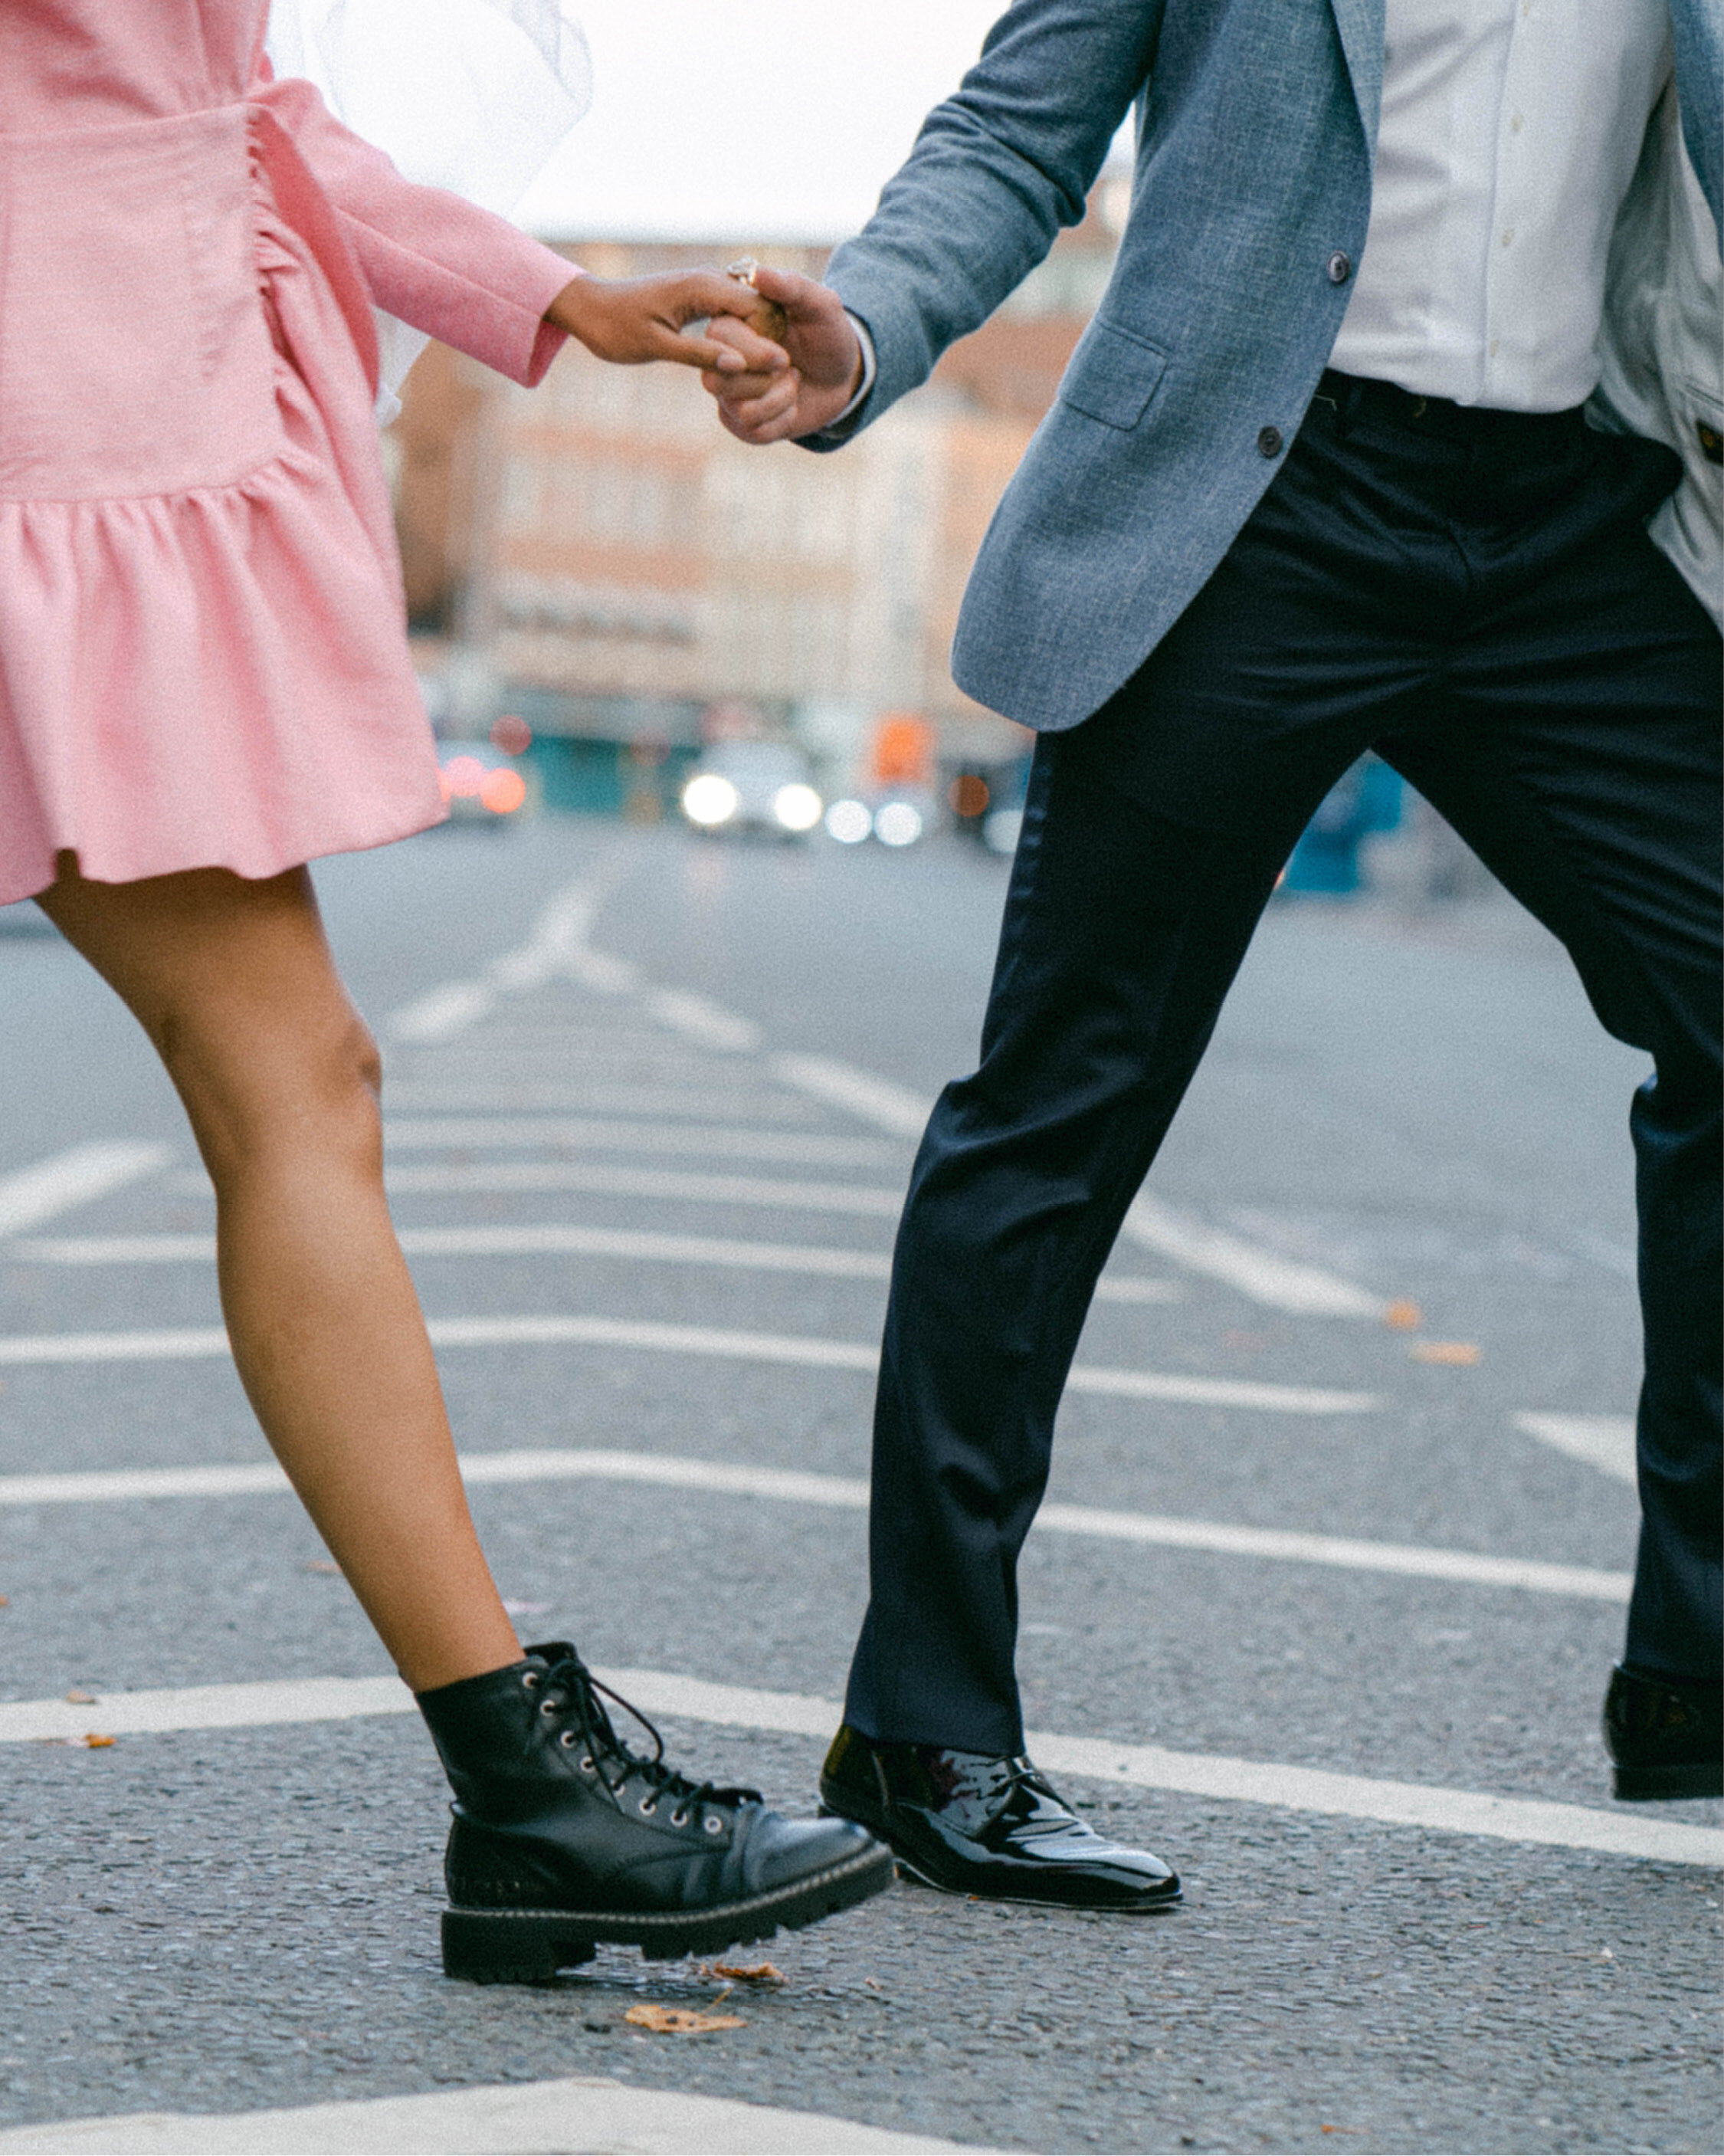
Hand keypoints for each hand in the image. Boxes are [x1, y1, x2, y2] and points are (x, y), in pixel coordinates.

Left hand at [546, 272, 789, 375]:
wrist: (591, 309)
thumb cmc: (616, 328)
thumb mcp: (656, 346)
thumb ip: (699, 355)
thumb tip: (739, 365)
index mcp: (701, 287)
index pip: (756, 308)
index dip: (772, 339)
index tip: (783, 370)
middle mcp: (708, 280)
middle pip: (759, 308)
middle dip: (772, 339)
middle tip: (785, 376)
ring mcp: (706, 288)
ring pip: (749, 312)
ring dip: (761, 339)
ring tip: (775, 372)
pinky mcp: (701, 298)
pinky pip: (735, 315)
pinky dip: (745, 336)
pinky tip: (752, 361)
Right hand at [699, 266, 863, 443]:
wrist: (841, 377)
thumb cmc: (826, 334)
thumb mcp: (820, 306)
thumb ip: (793, 287)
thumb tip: (761, 275)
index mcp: (732, 324)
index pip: (717, 339)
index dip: (752, 352)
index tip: (784, 355)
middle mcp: (722, 359)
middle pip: (716, 379)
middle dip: (766, 379)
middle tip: (790, 367)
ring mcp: (729, 394)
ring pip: (739, 409)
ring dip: (779, 399)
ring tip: (792, 382)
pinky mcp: (742, 423)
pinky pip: (754, 431)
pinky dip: (783, 420)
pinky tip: (791, 405)